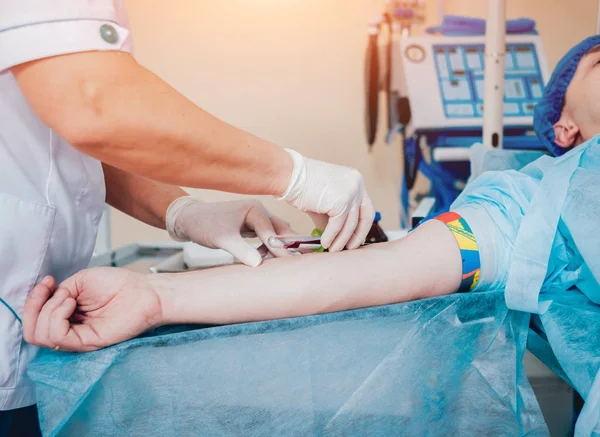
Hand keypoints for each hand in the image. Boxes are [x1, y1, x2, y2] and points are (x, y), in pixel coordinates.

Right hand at [23, 269, 159, 351]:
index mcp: (66, 315)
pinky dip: (57, 316)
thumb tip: (46, 301)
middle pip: (32, 332)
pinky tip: (71, 304)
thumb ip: (58, 294)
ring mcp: (78, 338)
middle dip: (33, 307)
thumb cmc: (118, 284)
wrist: (144, 291)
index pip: (35, 319)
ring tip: (68, 298)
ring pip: (40, 336)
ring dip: (48, 311)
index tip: (47, 281)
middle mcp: (70, 329)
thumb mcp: (79, 282)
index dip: (33, 300)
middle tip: (50, 289)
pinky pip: (58, 337)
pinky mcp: (87, 343)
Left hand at [166, 198, 293, 266]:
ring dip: (279, 248)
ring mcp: (257, 219)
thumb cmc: (205, 224)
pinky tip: (262, 258)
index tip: (288, 262)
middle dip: (290, 245)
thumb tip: (258, 264)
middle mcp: (259, 212)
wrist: (191, 219)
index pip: (272, 231)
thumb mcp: (222, 239)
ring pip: (276, 234)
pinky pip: (268, 238)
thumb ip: (241, 250)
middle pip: (281, 230)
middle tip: (301, 260)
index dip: (280, 247)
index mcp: (255, 209)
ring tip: (280, 263)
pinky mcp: (253, 227)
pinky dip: (269, 249)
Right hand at [279, 149, 374, 251]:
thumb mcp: (325, 200)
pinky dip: (331, 237)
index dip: (362, 225)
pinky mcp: (341, 202)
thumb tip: (339, 235)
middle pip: (365, 216)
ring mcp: (351, 192)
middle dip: (357, 235)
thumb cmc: (302, 185)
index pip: (366, 207)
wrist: (288, 175)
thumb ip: (335, 215)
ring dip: (341, 240)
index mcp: (355, 180)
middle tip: (350, 248)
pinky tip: (325, 244)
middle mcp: (357, 184)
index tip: (357, 237)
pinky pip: (338, 226)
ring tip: (334, 250)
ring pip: (350, 224)